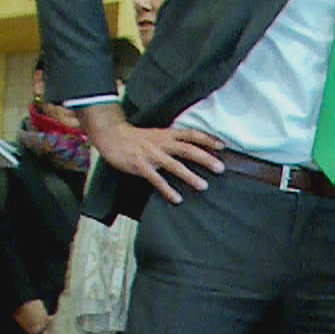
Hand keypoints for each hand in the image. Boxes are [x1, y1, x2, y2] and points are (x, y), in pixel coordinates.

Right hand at [80, 103, 225, 204]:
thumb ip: (173, 141)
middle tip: (220, 168)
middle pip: (187, 149)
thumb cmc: (136, 138)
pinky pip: (156, 179)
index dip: (207, 139)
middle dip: (204, 158)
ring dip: (190, 176)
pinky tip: (177, 199)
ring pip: (174, 165)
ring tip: (204, 186)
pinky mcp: (141, 166)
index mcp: (167, 134)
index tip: (222, 145)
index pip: (191, 134)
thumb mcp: (157, 135)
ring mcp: (151, 155)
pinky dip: (167, 189)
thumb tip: (192, 149)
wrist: (111, 135)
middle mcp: (161, 143)